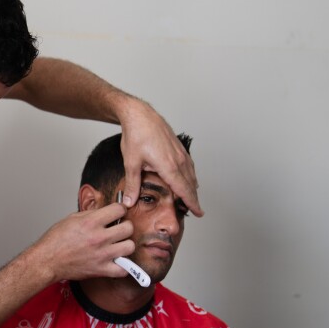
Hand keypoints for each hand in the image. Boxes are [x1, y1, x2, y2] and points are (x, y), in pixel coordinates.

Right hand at [29, 202, 135, 282]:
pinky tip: (117, 261)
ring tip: (118, 245)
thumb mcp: (72, 218)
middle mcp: (99, 237)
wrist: (47, 260)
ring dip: (125, 244)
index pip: (119, 209)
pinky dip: (123, 266)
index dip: (120, 209)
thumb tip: (106, 212)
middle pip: (128, 228)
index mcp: (91, 222)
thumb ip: (92, 214)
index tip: (118, 212)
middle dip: (125, 226)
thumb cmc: (56, 240)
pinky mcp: (101, 270)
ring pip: (129, 246)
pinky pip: (124, 269)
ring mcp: (102, 255)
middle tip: (119, 229)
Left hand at [119, 98, 202, 215]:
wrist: (140, 115)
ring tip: (192, 199)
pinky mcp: (178, 147)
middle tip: (197, 211)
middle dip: (194, 199)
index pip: (184, 189)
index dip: (192, 203)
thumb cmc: (136, 135)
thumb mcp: (131, 163)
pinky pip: (189, 165)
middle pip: (190, 184)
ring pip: (191, 174)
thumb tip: (129, 201)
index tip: (199, 212)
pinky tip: (188, 179)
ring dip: (192, 188)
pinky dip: (190, 176)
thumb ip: (132, 184)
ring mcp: (180, 153)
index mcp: (169, 166)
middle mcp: (178, 160)